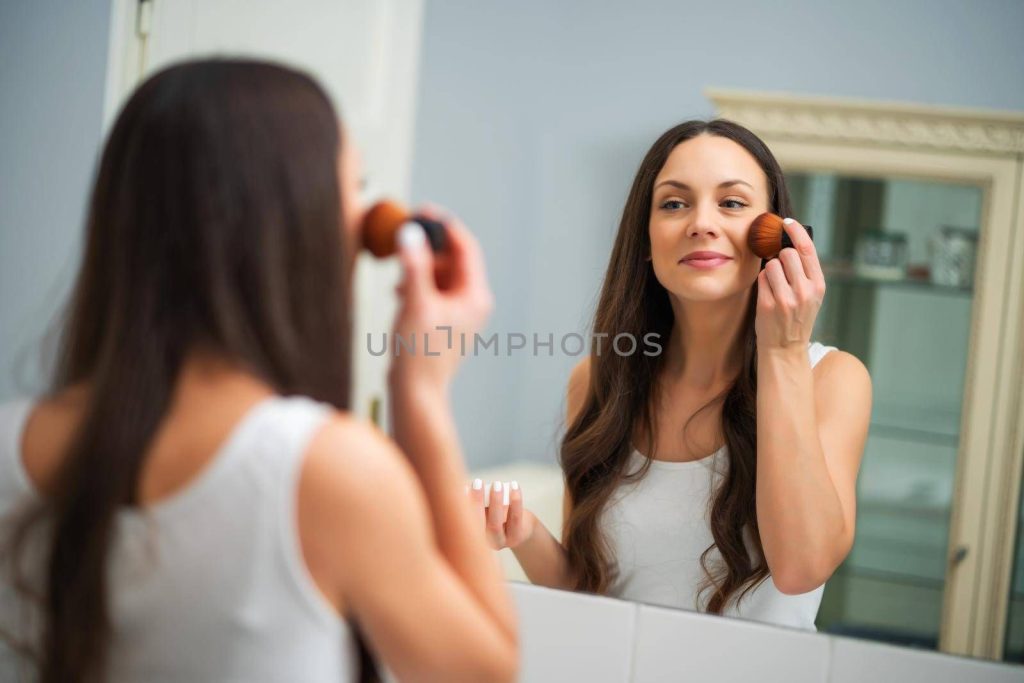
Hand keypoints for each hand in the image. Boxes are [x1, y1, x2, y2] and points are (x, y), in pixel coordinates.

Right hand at [390, 206, 494, 389]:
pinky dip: (417, 283)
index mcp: (475, 296)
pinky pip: (433, 290)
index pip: (466, 248)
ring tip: (399, 272)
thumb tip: (410, 234)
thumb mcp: (415, 303)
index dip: (445, 226)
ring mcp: (459, 312)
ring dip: (420, 266)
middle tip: (406, 234)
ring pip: (441, 274)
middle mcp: (472, 302)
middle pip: (453, 259)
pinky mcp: (444, 320)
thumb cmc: (419, 353)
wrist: (415, 392)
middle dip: (428, 247)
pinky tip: (399, 291)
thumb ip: (413, 266)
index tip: (424, 211)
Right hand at [466, 479, 534, 549]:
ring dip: (495, 502)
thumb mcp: (483, 510)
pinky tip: (514, 487)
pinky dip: (515, 501)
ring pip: (496, 523)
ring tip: (497, 484)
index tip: (462, 487)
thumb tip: (464, 485)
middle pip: (479, 523)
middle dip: (477, 501)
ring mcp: (501, 542)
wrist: (520, 528)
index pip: (464, 521)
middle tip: (478, 482)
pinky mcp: (516, 536)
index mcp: (471, 535)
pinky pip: (515, 518)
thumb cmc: (496, 514)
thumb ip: (474, 501)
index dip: (462, 504)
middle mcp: (484, 542)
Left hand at [755, 218, 825, 351]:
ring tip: (774, 286)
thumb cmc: (795, 318)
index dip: (796, 232)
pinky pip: (761, 278)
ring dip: (769, 271)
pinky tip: (768, 295)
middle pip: (787, 254)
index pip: (807, 249)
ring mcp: (787, 299)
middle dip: (779, 256)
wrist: (785, 348)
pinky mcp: (769, 304)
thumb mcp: (810, 296)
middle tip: (779, 269)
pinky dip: (762, 282)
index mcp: (818, 286)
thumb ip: (804, 272)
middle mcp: (805, 291)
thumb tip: (789, 242)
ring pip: (771, 265)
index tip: (786, 223)